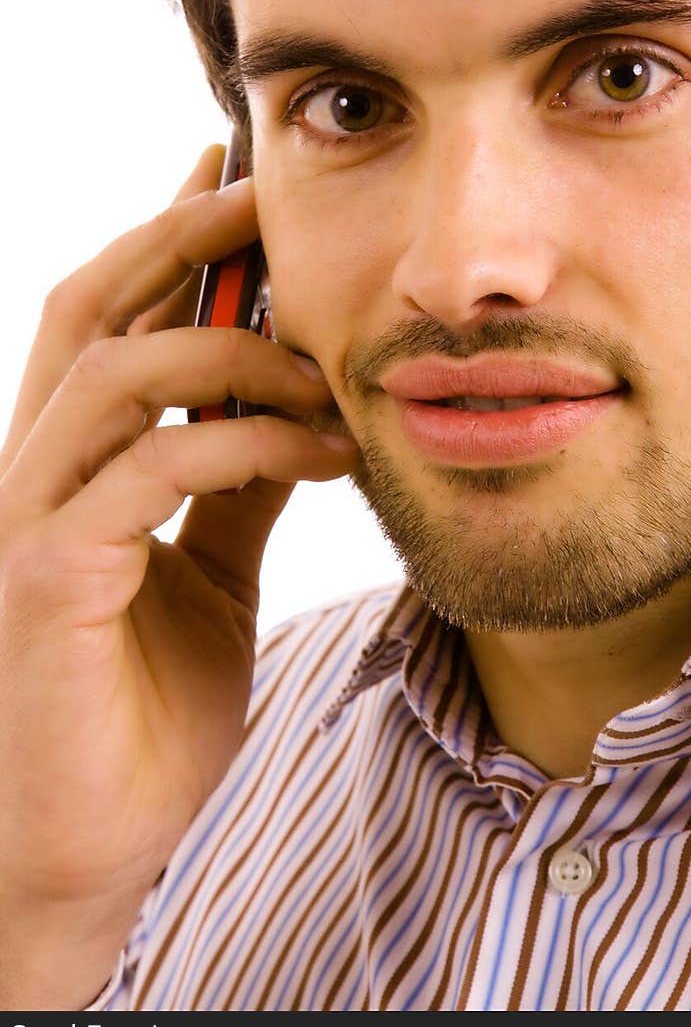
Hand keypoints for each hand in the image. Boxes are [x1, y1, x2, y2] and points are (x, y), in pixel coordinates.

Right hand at [0, 144, 357, 1006]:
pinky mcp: (45, 577)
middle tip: (266, 195)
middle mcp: (35, 471)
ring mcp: (29, 519)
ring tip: (324, 366)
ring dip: (230, 347)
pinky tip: (319, 452)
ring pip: (113, 370)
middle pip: (89, 305)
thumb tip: (296, 411)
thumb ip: (239, 489)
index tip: (236, 177)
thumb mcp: (213, 575)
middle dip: (180, 235)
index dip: (167, 238)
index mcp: (74, 464)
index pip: (113, 317)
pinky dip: (240, 442)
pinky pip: (148, 470)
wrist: (92, 849)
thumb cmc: (145, 714)